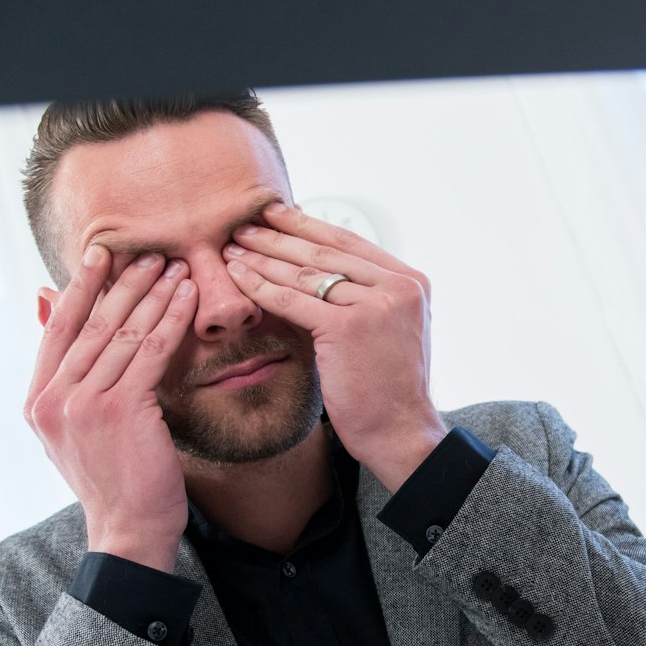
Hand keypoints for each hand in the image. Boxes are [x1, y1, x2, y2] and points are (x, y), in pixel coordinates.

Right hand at [25, 247, 198, 572]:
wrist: (126, 531)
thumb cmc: (112, 480)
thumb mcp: (75, 429)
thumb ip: (64, 374)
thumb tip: (45, 304)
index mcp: (38, 401)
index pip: (58, 329)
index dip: (81, 287)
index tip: (101, 254)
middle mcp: (53, 399)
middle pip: (91, 324)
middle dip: (123, 283)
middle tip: (149, 252)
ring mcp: (83, 404)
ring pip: (123, 333)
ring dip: (152, 294)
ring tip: (175, 266)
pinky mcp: (120, 410)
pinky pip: (151, 352)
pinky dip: (171, 320)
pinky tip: (188, 299)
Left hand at [222, 202, 448, 489]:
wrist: (400, 431)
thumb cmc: (388, 388)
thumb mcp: (391, 329)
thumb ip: (369, 296)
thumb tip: (324, 267)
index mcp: (411, 281)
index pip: (349, 243)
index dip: (308, 226)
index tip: (276, 214)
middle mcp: (398, 286)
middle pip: (326, 252)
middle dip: (279, 237)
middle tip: (245, 224)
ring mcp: (375, 305)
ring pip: (307, 274)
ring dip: (264, 257)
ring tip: (233, 247)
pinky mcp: (348, 328)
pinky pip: (293, 300)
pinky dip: (261, 287)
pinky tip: (237, 276)